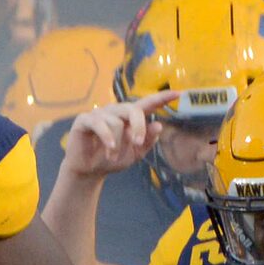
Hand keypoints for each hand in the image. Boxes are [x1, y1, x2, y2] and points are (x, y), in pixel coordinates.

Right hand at [61, 91, 177, 178]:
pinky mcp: (84, 119)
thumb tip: (158, 125)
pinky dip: (107, 137)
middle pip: (133, 109)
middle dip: (139, 127)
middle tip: (138, 144)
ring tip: (113, 156)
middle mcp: (116, 111)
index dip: (162, 98)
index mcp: (129, 118)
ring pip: (116, 122)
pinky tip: (109, 148)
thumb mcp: (135, 154)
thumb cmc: (112, 159)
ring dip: (117, 143)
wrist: (89, 170)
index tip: (178, 94)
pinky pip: (99, 123)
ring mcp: (99, 113)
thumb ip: (147, 141)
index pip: (147, 104)